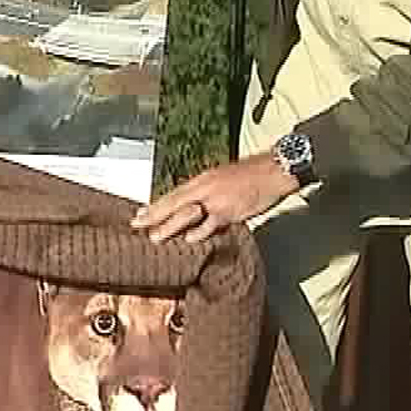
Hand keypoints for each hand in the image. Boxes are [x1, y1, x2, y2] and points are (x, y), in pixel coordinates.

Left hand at [129, 152, 300, 243]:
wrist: (273, 171)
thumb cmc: (251, 175)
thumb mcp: (222, 179)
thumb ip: (206, 193)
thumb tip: (192, 206)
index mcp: (202, 180)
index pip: (173, 194)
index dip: (155, 205)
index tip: (140, 214)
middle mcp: (205, 188)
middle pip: (173, 202)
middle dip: (154, 214)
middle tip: (136, 224)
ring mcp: (216, 200)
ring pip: (186, 214)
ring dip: (169, 226)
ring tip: (154, 237)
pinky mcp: (229, 211)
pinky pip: (210, 224)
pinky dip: (199, 233)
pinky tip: (189, 240)